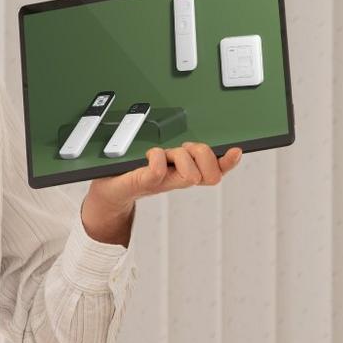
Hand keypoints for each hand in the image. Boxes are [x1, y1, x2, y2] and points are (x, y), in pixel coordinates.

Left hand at [87, 142, 243, 214]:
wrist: (105, 195)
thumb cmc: (132, 177)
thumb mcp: (164, 164)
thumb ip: (186, 156)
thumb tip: (213, 147)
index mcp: (181, 174)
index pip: (214, 171)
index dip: (227, 162)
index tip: (236, 151)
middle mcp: (175, 179)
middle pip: (209, 172)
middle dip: (204, 155)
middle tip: (186, 151)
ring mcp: (160, 181)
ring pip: (190, 172)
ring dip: (181, 157)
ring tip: (167, 155)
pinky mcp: (142, 182)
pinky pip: (158, 171)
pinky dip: (156, 159)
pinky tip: (148, 156)